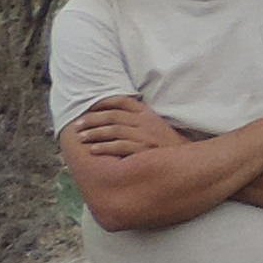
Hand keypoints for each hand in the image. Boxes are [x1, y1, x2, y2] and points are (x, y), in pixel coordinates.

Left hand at [64, 96, 190, 165]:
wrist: (185, 161)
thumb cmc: (165, 145)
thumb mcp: (155, 125)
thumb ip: (138, 118)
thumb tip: (114, 118)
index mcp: (146, 114)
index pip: (122, 102)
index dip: (103, 103)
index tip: (89, 108)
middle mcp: (144, 122)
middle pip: (113, 116)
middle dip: (93, 120)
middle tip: (78, 125)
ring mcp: (144, 136)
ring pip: (114, 131)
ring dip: (95, 133)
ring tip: (81, 137)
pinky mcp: (143, 150)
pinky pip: (119, 147)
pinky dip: (104, 147)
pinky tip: (93, 150)